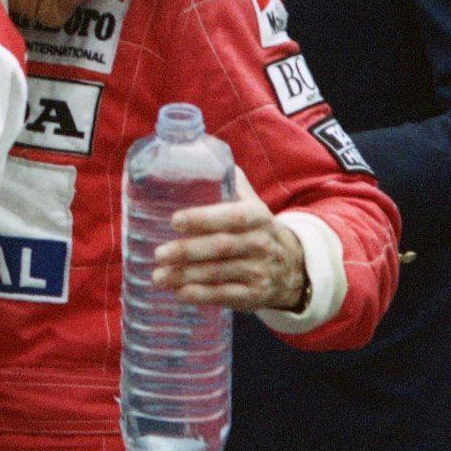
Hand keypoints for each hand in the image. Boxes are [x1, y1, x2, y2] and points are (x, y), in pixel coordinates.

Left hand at [156, 177, 307, 312]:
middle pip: (221, 247)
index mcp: (257, 216)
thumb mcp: (253, 205)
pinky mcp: (254, 295)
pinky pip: (225, 295)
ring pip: (219, 273)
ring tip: (158, 276)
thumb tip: (202, 155)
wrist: (292, 267)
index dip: (204, 218)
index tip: (175, 221)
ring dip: (186, 275)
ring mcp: (258, 271)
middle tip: (158, 253)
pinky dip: (201, 295)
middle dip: (187, 251)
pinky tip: (179, 292)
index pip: (232, 216)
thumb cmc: (259, 230)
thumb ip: (232, 184)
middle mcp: (260, 243)